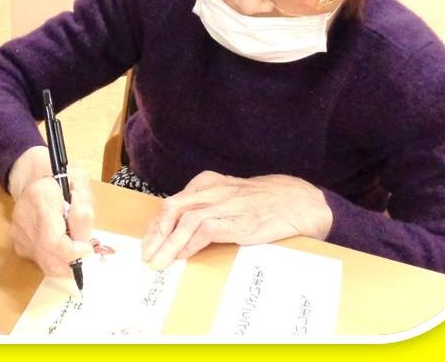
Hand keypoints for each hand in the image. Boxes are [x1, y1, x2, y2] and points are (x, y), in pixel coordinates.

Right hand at [7, 146, 93, 276]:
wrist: (31, 175)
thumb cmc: (61, 177)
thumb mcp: (80, 182)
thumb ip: (84, 206)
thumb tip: (82, 238)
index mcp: (41, 197)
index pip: (54, 242)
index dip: (73, 252)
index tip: (87, 247)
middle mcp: (24, 217)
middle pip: (49, 258)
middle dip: (72, 261)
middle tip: (83, 249)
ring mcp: (17, 232)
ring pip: (45, 264)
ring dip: (65, 262)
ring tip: (73, 244)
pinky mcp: (16, 242)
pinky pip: (40, 261)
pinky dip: (55, 259)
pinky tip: (59, 242)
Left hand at [141, 170, 332, 269]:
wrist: (297, 201)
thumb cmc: (264, 202)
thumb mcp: (230, 197)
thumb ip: (209, 207)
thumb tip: (184, 232)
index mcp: (207, 182)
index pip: (172, 202)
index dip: (156, 225)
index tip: (148, 244)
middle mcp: (212, 190)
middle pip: (171, 208)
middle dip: (155, 234)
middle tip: (146, 255)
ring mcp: (224, 204)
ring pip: (184, 219)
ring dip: (167, 244)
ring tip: (158, 262)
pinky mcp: (236, 220)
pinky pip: (204, 230)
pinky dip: (189, 243)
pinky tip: (182, 256)